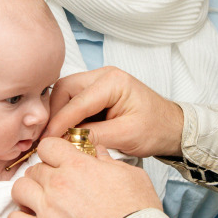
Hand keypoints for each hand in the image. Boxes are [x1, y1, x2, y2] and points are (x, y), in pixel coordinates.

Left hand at [7, 138, 160, 217]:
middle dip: (44, 175)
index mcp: (77, 165)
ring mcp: (47, 210)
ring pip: (19, 189)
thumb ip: (107, 160)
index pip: (47, 146)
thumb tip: (95, 152)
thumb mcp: (130, 175)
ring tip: (40, 202)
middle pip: (34, 169)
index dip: (53, 153)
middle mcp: (57, 184)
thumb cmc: (137, 213)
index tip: (59, 162)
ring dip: (28, 194)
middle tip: (55, 187)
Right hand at [45, 67, 183, 157]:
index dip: (59, 122)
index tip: (46, 140)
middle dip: (54, 114)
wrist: (171, 127)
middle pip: (65, 90)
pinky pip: (74, 102)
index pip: (77, 101)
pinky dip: (67, 117)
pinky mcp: (97, 94)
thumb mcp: (126, 136)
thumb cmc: (156, 129)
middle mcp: (103, 76)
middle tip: (48, 138)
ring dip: (59, 115)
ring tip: (56, 137)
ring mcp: (99, 83)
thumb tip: (65, 141)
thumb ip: (94, 136)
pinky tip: (66, 133)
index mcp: (113, 81)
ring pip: (66, 95)